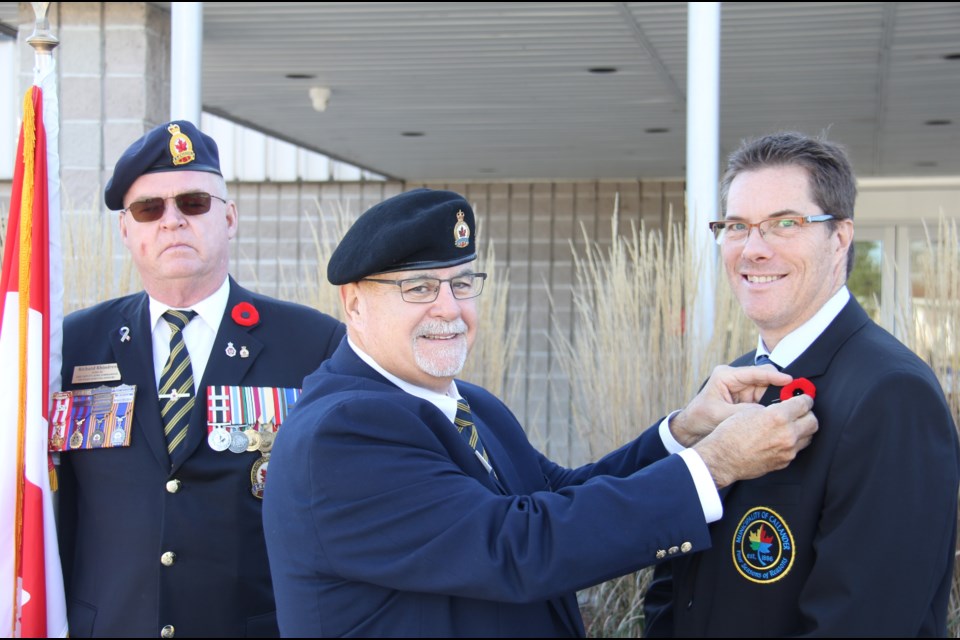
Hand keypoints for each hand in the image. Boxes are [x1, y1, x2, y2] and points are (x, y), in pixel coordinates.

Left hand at [670, 364, 792, 446]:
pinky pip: (766, 398)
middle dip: (781, 386)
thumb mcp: (719, 415)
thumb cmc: (700, 417)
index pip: (755, 372)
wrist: (691, 427)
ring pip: (769, 388)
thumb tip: (765, 413)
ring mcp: (743, 388)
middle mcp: (736, 378)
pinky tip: (783, 411)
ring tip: (792, 405)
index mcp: (726, 375)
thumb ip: (741, 412)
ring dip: (779, 396)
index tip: (789, 380)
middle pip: (765, 378)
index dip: (774, 376)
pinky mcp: (747, 398)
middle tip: (797, 396)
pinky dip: (774, 404)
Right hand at [693, 394, 817, 488]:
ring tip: (791, 425)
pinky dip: (792, 443)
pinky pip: (796, 449)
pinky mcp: (784, 462)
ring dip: (802, 429)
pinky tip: (780, 439)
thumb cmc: (730, 433)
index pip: (804, 403)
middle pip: (813, 421)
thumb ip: (773, 408)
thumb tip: (785, 405)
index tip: (803, 397)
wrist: (722, 458)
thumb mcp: (749, 410)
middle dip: (807, 414)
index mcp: (778, 417)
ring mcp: (788, 450)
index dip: (804, 398)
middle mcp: (787, 434)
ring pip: (808, 437)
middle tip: (799, 411)